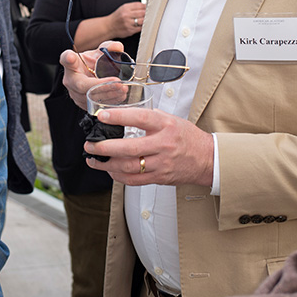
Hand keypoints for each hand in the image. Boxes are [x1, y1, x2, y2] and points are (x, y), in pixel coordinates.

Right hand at [60, 39, 123, 107]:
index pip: (66, 59)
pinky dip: (110, 101)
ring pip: (90, 98)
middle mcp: (70, 80)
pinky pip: (95, 105)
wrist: (90, 76)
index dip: (68, 58)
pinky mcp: (84, 104)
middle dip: (102, 85)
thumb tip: (117, 47)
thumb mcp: (99, 52)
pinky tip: (120, 95)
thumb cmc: (91, 64)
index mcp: (71, 64)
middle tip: (118, 82)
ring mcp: (76, 94)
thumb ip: (108, 47)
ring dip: (109, 94)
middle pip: (82, 85)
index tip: (71, 57)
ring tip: (122, 88)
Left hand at [84, 107, 213, 187]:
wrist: (207, 158)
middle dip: (105, 148)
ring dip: (107, 164)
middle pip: (130, 148)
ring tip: (93, 159)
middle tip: (89, 145)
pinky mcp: (160, 178)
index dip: (119, 117)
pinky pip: (135, 180)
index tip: (101, 116)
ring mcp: (162, 164)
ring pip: (129, 167)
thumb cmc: (186, 136)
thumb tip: (119, 116)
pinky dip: (118, 176)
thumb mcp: (170, 119)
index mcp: (166, 125)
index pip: (140, 119)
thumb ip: (147, 118)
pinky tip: (109, 170)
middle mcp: (164, 145)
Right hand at [111, 1, 147, 36]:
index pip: (140, 5)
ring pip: (142, 21)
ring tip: (145, 19)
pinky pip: (140, 28)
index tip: (148, 8)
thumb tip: (144, 6)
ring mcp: (128, 23)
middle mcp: (126, 15)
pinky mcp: (130, 30)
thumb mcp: (123, 8)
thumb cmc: (117, 17)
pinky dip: (142, 26)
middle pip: (142, 12)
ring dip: (145, 20)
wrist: (109, 26)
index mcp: (125, 8)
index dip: (145, 6)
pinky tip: (141, 25)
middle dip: (147, 13)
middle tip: (149, 14)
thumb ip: (133, 7)